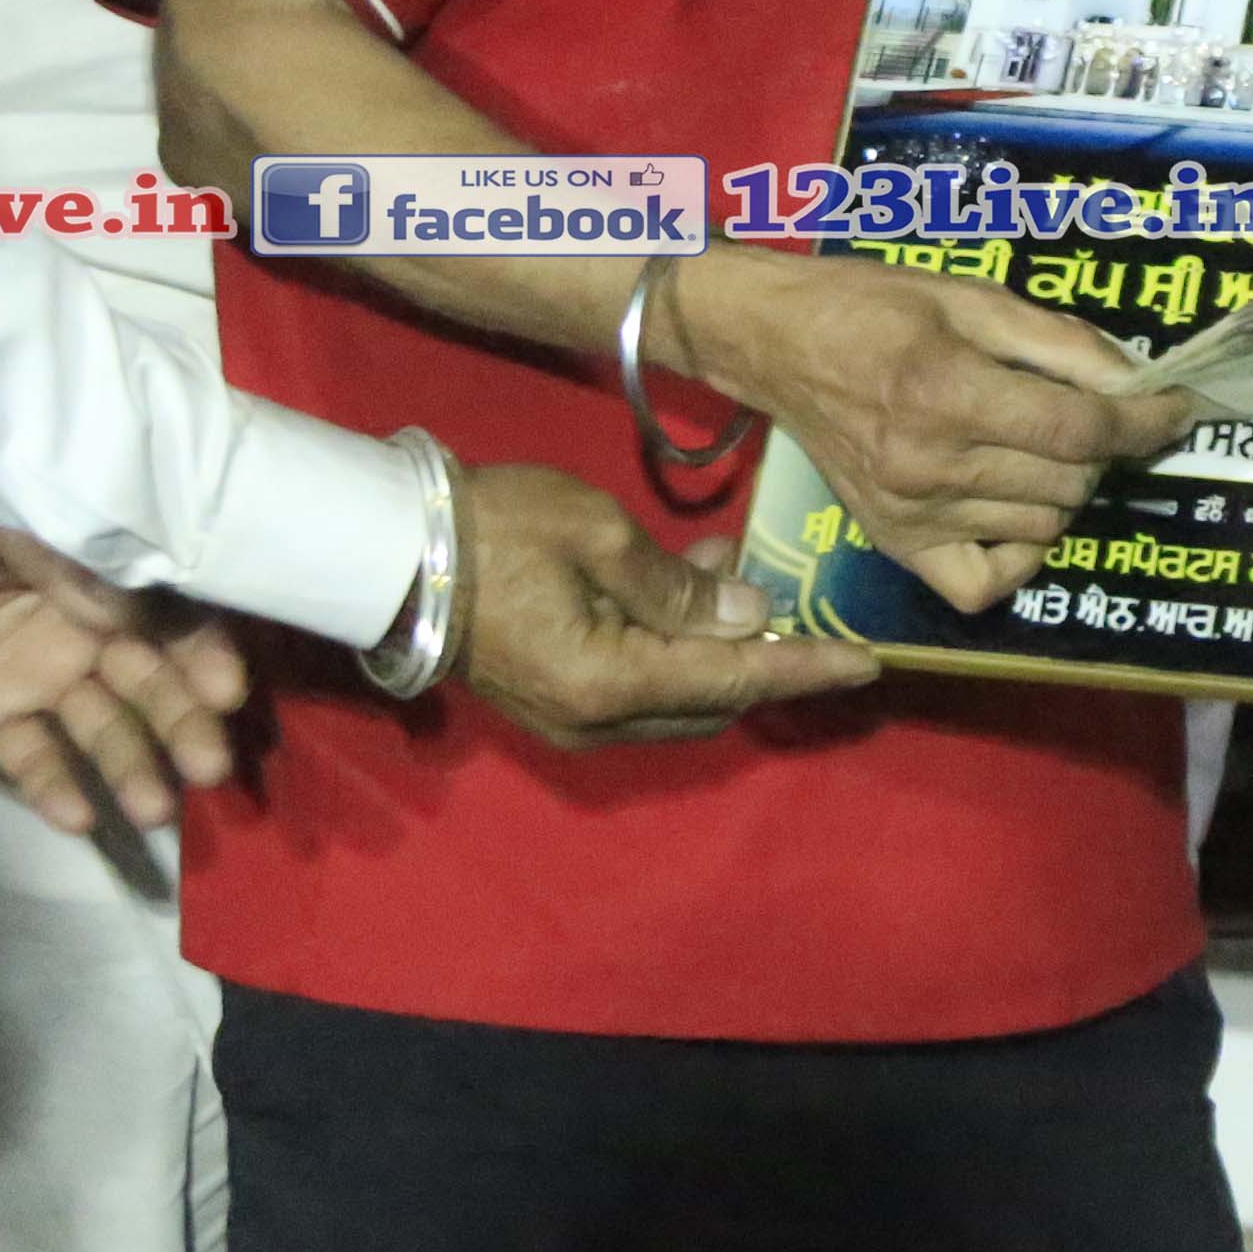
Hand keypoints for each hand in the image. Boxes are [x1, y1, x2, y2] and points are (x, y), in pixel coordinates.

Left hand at [0, 471, 255, 834]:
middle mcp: (89, 630)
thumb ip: (74, 562)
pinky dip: (53, 785)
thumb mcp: (14, 511)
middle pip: (150, 682)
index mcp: (107, 570)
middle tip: (209, 766)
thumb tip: (133, 616)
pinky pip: (28, 756)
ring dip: (131, 764)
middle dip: (182, 722)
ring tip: (155, 808)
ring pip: (100, 726)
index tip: (223, 688)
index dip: (202, 652)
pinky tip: (77, 817)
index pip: (173, 616)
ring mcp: (41, 675)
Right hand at [453, 456, 878, 747]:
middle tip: (788, 596)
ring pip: (673, 696)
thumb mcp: (598, 533)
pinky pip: (634, 686)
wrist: (384, 551)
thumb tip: (750, 616)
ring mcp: (568, 719)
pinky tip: (675, 580)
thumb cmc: (493, 529)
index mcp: (611, 684)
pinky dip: (668, 645)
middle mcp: (595, 722)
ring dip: (710, 644)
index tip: (869, 663)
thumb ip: (680, 585)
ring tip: (722, 564)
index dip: (806, 669)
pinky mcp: (549, 700)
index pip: (734, 682)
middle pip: (709, 703)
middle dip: (758, 657)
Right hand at [671, 243, 1186, 610]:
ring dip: (1065, 488)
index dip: (1145, 422)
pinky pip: (983, 586)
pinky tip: (1013, 509)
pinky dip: (1018, 555)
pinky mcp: (894, 544)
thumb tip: (1133, 379)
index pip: (1082, 431)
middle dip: (1101, 446)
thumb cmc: (871, 306)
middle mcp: (931, 467)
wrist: (774, 343)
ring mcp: (911, 516)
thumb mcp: (970, 295)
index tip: (1176, 409)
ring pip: (1043, 527)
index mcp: (950, 393)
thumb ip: (1058, 341)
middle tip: (1084, 411)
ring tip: (1040, 446)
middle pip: (1071, 481)